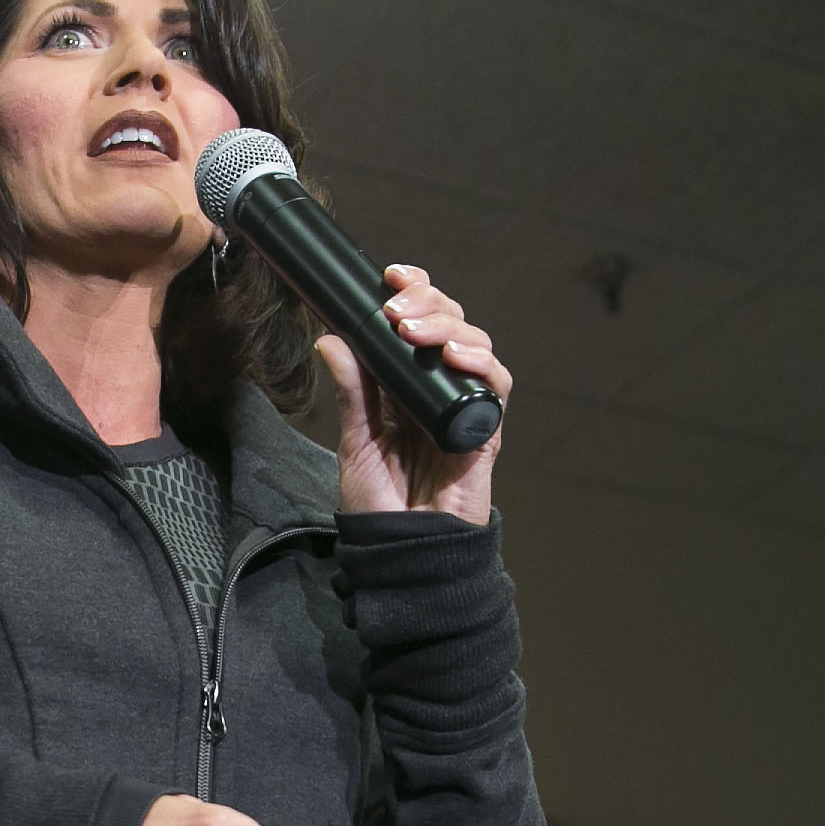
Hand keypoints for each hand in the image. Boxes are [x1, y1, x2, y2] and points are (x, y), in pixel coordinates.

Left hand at [317, 265, 510, 525]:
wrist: (401, 550)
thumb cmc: (380, 504)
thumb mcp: (356, 441)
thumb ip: (351, 391)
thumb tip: (330, 337)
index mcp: (406, 384)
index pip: (419, 322)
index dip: (412, 292)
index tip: (389, 276)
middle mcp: (438, 388)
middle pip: (449, 323)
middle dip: (427, 301)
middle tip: (396, 306)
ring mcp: (463, 405)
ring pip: (474, 344)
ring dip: (448, 326)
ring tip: (414, 329)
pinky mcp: (484, 429)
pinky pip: (494, 384)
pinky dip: (479, 363)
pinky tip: (454, 354)